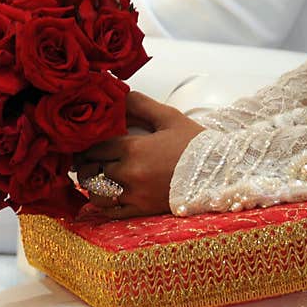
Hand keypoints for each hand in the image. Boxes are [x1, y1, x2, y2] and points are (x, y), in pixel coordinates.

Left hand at [74, 91, 203, 218]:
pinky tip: (107, 196)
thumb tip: (121, 94)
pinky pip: (111, 211)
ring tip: (98, 179)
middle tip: (87, 161)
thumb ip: (141, 105)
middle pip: (92, 170)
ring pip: (96, 193)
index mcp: (132, 148)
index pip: (94, 147)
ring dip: (93, 186)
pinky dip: (104, 204)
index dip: (87, 146)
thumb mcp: (169, 117)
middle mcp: (129, 172)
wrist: (220, 173)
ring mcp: (135, 194)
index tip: (86, 145)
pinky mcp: (142, 210)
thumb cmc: (196, 145)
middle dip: (88, 165)